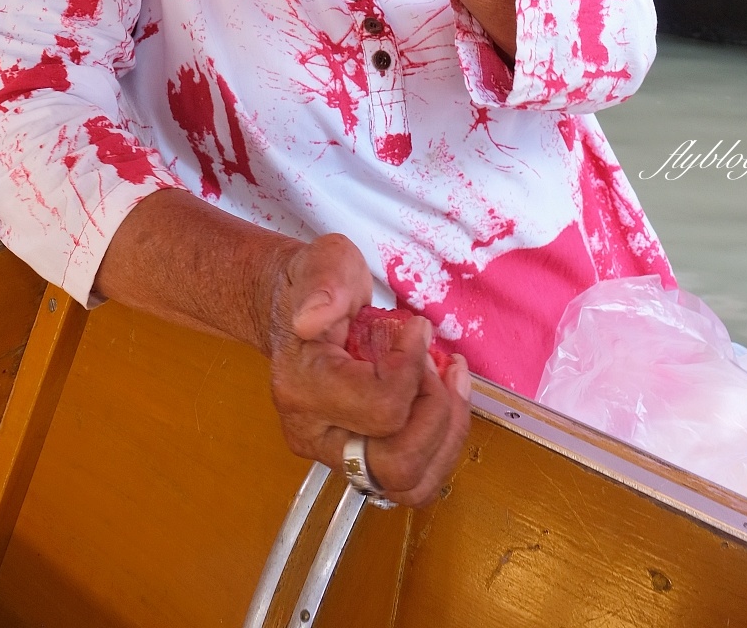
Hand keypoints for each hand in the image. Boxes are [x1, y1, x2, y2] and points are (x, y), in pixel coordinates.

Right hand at [267, 234, 471, 507]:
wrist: (296, 305)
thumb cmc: (315, 283)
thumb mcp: (323, 262)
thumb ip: (322, 285)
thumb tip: (310, 319)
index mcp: (301, 386)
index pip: (379, 407)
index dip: (414, 369)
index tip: (418, 329)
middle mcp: (314, 433)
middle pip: (395, 462)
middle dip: (434, 411)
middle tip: (436, 363)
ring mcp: (336, 453)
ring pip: (408, 484)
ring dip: (445, 434)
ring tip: (450, 383)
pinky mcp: (359, 460)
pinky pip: (413, 480)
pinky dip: (441, 446)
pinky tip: (447, 401)